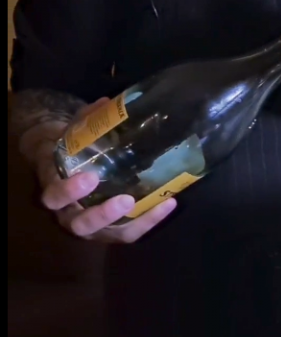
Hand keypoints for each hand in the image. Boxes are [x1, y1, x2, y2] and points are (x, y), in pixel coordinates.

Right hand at [34, 99, 176, 243]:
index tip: (90, 178)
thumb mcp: (72, 135)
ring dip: (135, 221)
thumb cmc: (71, 150)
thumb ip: (85, 121)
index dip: (68, 191)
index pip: (54, 196)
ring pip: (108, 233)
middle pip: (80, 224)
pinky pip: (129, 231)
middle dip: (103, 214)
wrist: (68, 167)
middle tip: (126, 200)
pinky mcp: (111, 229)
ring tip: (160, 204)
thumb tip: (107, 102)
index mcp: (55, 189)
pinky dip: (150, 220)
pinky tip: (170, 202)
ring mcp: (91, 225)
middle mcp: (69, 213)